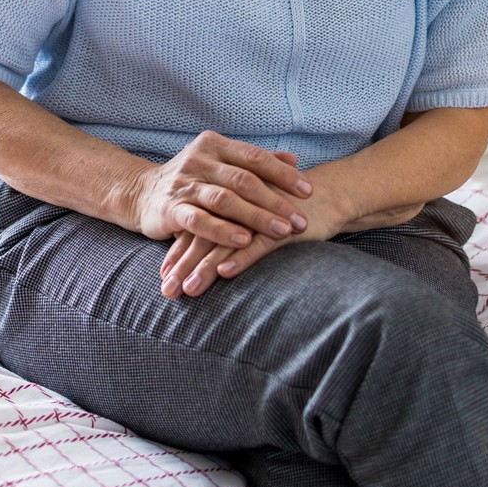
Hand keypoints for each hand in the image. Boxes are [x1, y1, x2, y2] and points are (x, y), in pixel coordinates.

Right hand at [128, 131, 313, 250]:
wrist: (140, 194)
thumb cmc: (191, 180)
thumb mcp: (221, 165)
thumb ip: (255, 162)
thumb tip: (293, 158)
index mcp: (215, 145)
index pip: (255, 157)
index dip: (283, 174)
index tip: (308, 192)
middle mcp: (199, 160)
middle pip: (244, 180)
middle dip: (275, 201)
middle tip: (300, 219)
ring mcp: (184, 184)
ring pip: (225, 200)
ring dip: (256, 217)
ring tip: (281, 232)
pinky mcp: (170, 208)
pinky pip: (199, 220)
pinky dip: (222, 230)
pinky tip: (243, 241)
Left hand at [159, 181, 348, 298]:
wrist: (325, 195)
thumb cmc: (283, 208)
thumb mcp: (251, 216)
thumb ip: (225, 226)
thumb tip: (195, 247)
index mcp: (228, 200)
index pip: (196, 227)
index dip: (178, 252)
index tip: (162, 276)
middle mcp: (238, 204)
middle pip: (204, 236)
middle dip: (184, 266)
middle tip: (167, 291)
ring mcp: (259, 214)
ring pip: (225, 242)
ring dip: (204, 267)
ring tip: (188, 290)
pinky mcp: (281, 224)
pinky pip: (258, 243)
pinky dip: (241, 257)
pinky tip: (225, 272)